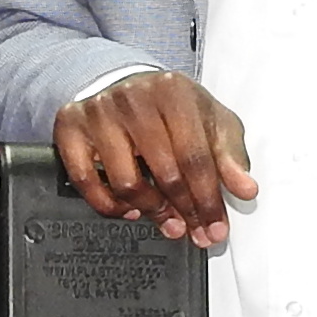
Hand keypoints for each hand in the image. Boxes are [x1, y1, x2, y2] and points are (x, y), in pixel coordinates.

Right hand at [56, 71, 256, 245]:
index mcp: (174, 92)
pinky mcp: (70, 127)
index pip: (196, 157)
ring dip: (150, 210)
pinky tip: (129, 209)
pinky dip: (108, 205)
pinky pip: (86, 182)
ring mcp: (99, 112)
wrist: (126, 84)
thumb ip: (230, 155)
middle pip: (165, 172)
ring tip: (165, 218)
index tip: (216, 227)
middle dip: (185, 211)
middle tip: (194, 231)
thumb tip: (245, 189)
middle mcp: (134, 98)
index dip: (208, 199)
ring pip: (126, 182)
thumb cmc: (172, 107)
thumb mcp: (211, 121)